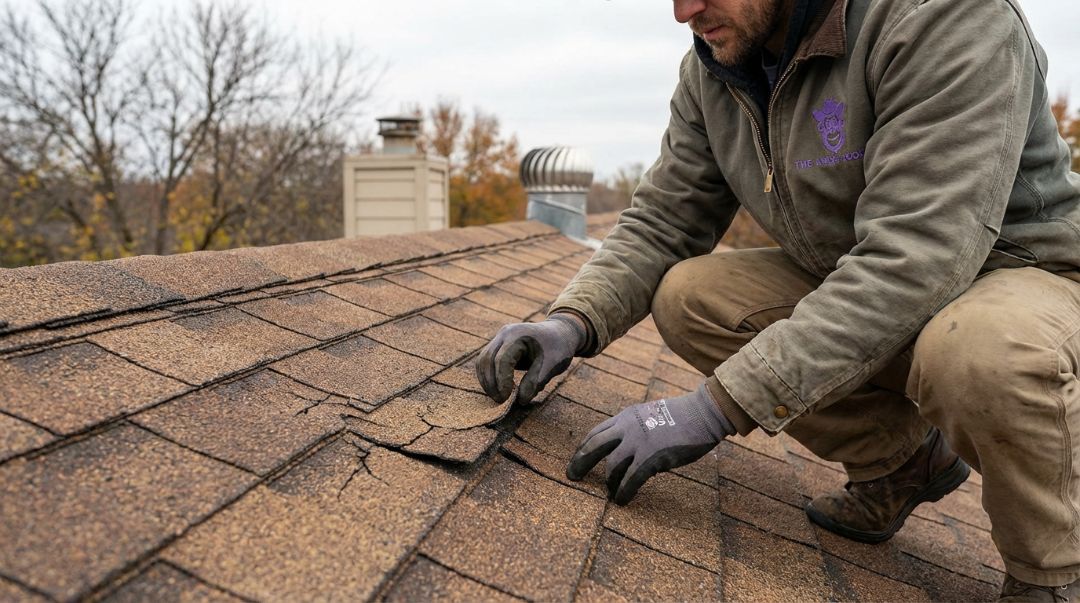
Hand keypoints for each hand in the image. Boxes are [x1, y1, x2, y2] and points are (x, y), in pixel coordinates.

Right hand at [475, 314, 585, 404]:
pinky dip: (489, 376)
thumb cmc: (558, 348)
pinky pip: (486, 361)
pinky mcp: (498, 345)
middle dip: (491, 383)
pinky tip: (497, 389)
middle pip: (487, 359)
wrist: (559, 332)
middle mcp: (504, 334)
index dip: (501, 380)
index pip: (502, 359)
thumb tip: (520, 400)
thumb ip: (535, 381)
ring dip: (487, 381)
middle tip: (500, 401)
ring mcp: (499, 338)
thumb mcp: (552, 365)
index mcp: (518, 335)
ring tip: (498, 397)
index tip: (506, 398)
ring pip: (482, 361)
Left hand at [566, 382, 735, 504]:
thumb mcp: (650, 415)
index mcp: (626, 416)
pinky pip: (630, 479)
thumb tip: (629, 455)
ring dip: (609, 482)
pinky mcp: (651, 457)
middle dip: (579, 462)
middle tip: (571, 476)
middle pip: (593, 446)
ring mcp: (638, 442)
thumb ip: (635, 430)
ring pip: (612, 466)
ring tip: (610, 492)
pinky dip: (623, 491)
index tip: (576, 458)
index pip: (596, 432)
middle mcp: (627, 427)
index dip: (583, 447)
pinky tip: (622, 500)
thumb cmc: (682, 416)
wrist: (703, 413)